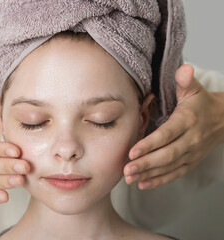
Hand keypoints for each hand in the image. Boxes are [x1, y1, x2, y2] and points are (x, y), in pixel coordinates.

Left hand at [124, 64, 223, 188]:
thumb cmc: (201, 103)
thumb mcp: (194, 89)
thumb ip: (185, 81)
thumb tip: (184, 69)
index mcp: (187, 121)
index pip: (167, 135)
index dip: (150, 144)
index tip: (132, 151)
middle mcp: (190, 140)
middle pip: (167, 155)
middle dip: (145, 164)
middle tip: (126, 169)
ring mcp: (191, 154)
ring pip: (169, 167)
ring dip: (149, 174)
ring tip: (130, 178)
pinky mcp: (190, 162)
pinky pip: (175, 173)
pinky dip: (159, 180)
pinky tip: (143, 184)